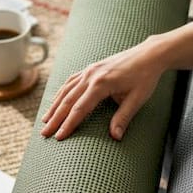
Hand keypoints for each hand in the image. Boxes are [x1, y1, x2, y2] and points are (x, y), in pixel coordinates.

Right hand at [39, 41, 164, 141]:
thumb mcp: (137, 99)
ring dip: (54, 106)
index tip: (59, 138)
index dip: (68, 124)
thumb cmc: (145, 77)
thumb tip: (115, 137)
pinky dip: (61, 92)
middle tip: (44, 134)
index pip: (80, 109)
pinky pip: (71, 81)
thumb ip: (124, 118)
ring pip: (66, 90)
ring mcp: (89, 70)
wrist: (148, 55)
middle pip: (67, 100)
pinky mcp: (91, 68)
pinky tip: (56, 100)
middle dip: (55, 118)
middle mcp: (91, 75)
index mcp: (101, 84)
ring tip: (45, 120)